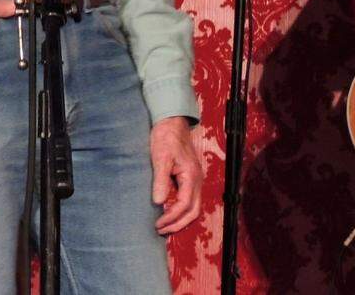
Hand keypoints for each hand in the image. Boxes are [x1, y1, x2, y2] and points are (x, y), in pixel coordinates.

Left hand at [150, 116, 202, 234]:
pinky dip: (181, 210)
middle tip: (161, 230)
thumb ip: (161, 180)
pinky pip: (190, 200)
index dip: (171, 218)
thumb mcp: (160, 158)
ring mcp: (196, 180)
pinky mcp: (191, 178)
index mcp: (191, 177)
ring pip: (193, 207)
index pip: (185, 205)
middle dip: (178, 224)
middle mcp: (197, 181)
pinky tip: (169, 212)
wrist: (172, 123)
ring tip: (165, 226)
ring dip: (180, 219)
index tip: (157, 224)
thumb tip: (159, 202)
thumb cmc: (166, 138)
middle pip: (193, 211)